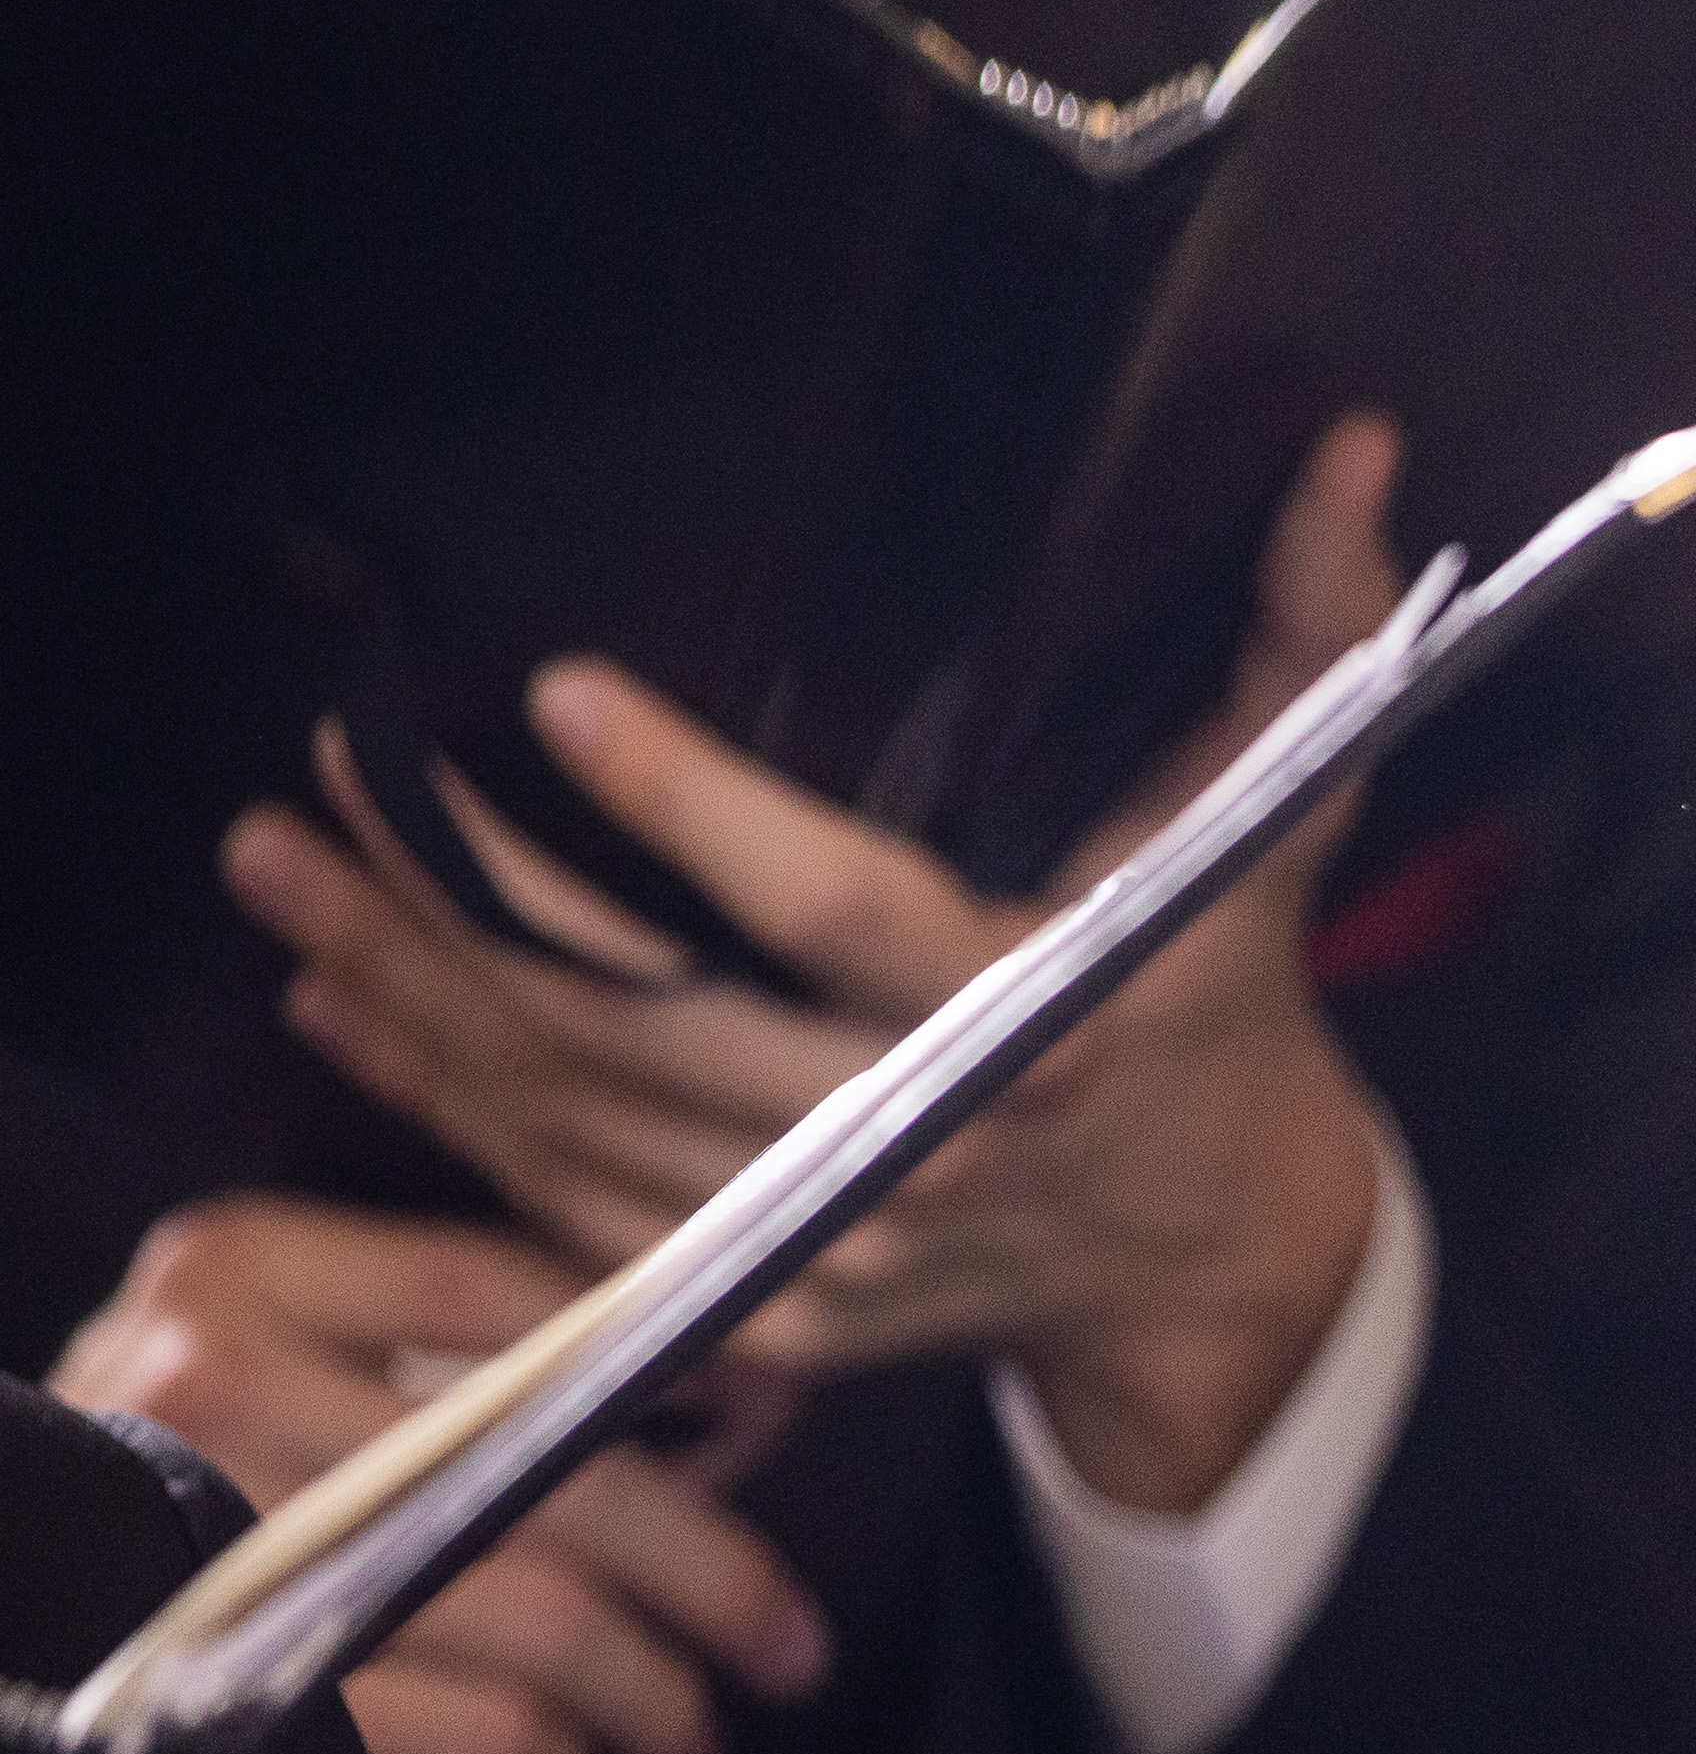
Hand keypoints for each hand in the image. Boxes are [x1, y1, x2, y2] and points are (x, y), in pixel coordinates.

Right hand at [52, 1201, 829, 1753]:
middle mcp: (219, 1382)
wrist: (14, 1574)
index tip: (780, 1413)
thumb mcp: (276, 1351)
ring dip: (653, 1692)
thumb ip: (463, 1352)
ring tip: (697, 1732)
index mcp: (242, 1270)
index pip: (516, 1302)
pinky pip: (461, 1726)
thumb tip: (742, 1399)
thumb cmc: (173, 1463)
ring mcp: (217, 1534)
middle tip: (790, 1643)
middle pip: (554, 1473)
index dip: (678, 1357)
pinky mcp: (228, 1679)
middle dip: (712, 1571)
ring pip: (533, 1614)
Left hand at [231, 412, 1410, 1512]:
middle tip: (335, 770)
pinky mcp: (764, 1303)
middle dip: (463, 905)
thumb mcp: (1287, 816)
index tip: (562, 695)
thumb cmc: (1225, 992)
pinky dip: (436, 1113)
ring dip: (409, 997)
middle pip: (644, 1027)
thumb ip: (1311, 631)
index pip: (838, 909)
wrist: (1207, 1249)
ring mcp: (832, 1243)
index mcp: (1043, 1014)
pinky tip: (340, 1006)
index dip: (692, 812)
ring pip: (571, 1125)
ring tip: (285, 864)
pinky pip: (561, 1212)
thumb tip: (1352, 450)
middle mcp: (926, 1143)